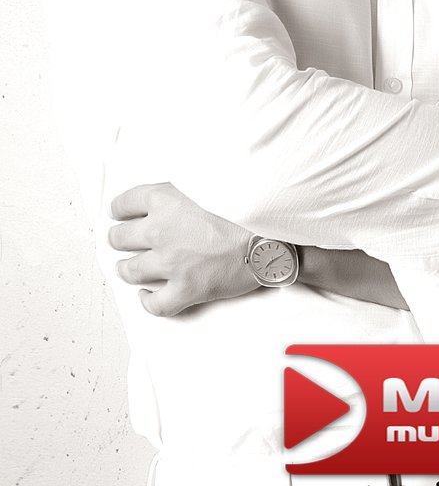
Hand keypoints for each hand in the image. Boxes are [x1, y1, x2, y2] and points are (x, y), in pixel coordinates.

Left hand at [109, 182, 258, 315]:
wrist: (271, 235)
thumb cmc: (244, 207)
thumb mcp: (209, 181)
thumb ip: (181, 188)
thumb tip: (163, 196)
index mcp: (165, 198)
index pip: (124, 204)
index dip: (120, 210)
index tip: (120, 214)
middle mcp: (161, 230)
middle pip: (120, 238)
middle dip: (120, 239)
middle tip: (123, 241)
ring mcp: (171, 262)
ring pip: (130, 270)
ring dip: (127, 269)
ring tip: (130, 268)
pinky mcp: (186, 289)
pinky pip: (154, 303)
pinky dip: (147, 300)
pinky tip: (147, 294)